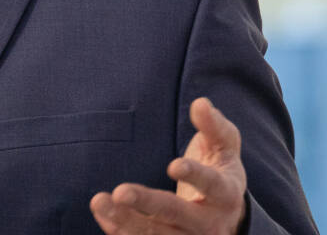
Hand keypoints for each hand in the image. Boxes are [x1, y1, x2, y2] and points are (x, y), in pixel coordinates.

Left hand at [90, 97, 246, 233]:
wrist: (226, 216)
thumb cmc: (221, 169)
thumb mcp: (225, 146)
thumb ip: (214, 125)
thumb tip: (201, 104)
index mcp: (226, 194)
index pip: (212, 186)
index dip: (195, 176)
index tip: (173, 165)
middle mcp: (209, 223)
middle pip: (176, 215)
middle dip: (148, 204)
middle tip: (121, 191)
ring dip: (125, 221)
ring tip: (99, 200)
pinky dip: (120, 230)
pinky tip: (102, 211)